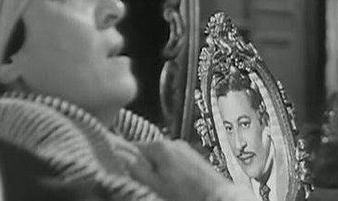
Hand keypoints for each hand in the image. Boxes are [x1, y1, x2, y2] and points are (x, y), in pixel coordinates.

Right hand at [129, 140, 255, 200]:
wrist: (216, 197)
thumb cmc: (186, 194)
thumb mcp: (154, 185)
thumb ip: (135, 168)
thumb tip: (121, 155)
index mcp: (160, 146)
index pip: (133, 146)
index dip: (126, 159)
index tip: (123, 169)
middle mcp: (174, 143)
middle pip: (148, 152)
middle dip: (145, 166)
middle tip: (147, 183)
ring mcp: (185, 149)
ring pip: (163, 158)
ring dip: (159, 170)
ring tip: (164, 186)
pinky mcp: (195, 157)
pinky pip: (176, 162)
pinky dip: (172, 171)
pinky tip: (176, 184)